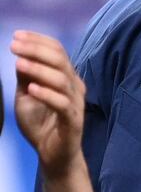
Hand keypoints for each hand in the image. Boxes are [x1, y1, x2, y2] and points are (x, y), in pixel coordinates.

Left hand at [11, 31, 85, 178]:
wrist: (54, 155)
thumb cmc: (41, 124)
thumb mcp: (27, 96)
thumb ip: (27, 77)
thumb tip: (21, 56)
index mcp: (66, 77)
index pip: (57, 50)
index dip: (38, 41)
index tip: (16, 36)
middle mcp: (74, 86)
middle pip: (60, 60)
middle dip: (36, 50)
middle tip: (14, 45)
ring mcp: (75, 102)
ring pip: (61, 79)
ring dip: (39, 69)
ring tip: (18, 64)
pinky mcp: (73, 120)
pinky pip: (62, 104)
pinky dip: (47, 95)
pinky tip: (31, 89)